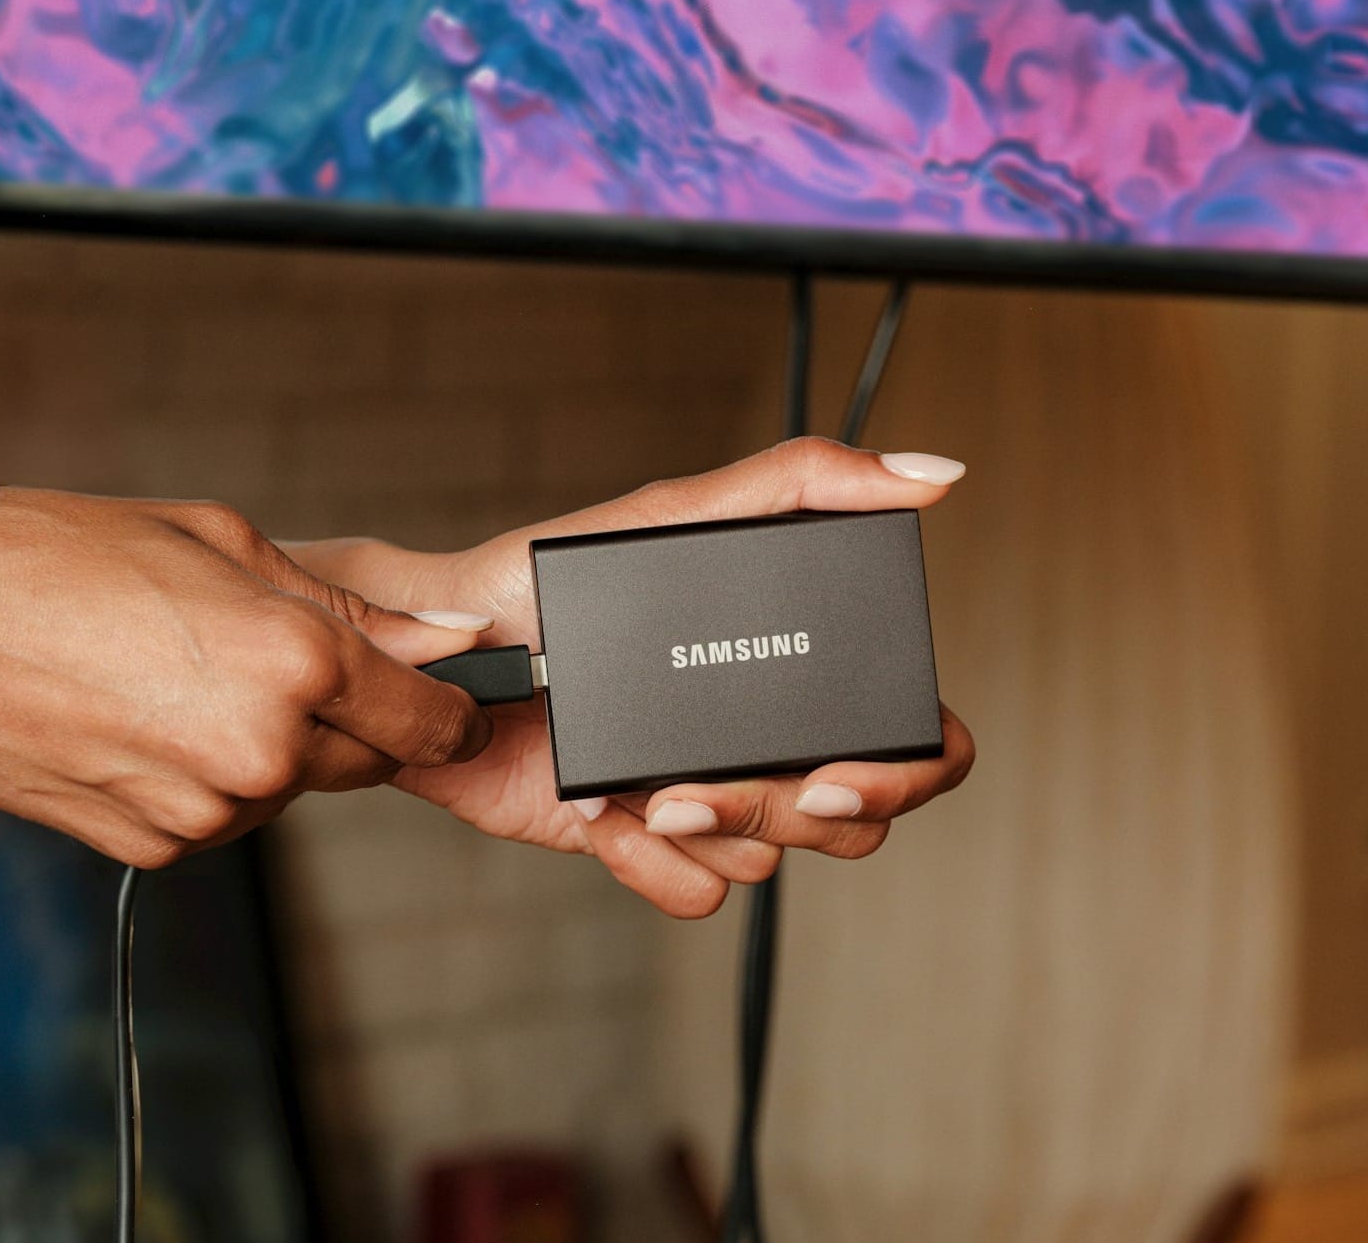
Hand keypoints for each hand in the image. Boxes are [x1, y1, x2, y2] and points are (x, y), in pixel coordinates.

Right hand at [0, 489, 492, 866]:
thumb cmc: (56, 559)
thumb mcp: (222, 542)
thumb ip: (347, 606)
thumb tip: (444, 639)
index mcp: (299, 666)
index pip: (433, 722)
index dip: (450, 710)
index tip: (446, 699)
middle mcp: (265, 754)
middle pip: (369, 762)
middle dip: (350, 719)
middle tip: (275, 661)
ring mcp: (208, 813)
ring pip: (291, 789)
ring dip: (271, 746)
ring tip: (182, 677)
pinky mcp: (156, 850)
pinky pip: (223, 817)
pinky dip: (208, 778)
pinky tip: (146, 719)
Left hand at [290, 438, 976, 916]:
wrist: (431, 662)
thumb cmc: (541, 577)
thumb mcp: (674, 514)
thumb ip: (801, 483)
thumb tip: (936, 475)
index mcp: (793, 664)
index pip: (918, 740)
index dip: (904, 775)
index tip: (829, 771)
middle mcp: (766, 734)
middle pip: (855, 818)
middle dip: (781, 810)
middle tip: (695, 785)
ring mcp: (711, 793)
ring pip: (773, 858)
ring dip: (703, 826)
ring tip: (633, 785)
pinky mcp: (649, 843)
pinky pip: (700, 892)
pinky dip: (649, 862)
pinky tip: (601, 808)